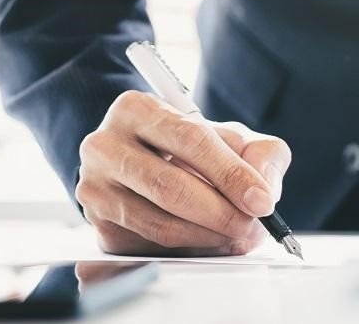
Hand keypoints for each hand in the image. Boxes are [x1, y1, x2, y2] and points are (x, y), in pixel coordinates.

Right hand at [76, 91, 290, 255]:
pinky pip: (151, 246)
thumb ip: (262, 153)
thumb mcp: (233, 138)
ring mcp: (94, 187)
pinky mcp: (98, 224)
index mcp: (137, 109)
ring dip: (209, 237)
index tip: (262, 201)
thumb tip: (264, 188)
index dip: (231, 175)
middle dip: (222, 213)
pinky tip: (212, 241)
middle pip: (170, 187)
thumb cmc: (192, 148)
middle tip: (252, 225)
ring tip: (239, 235)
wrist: (147, 164)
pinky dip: (191, 249)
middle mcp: (105, 146)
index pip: (190, 140)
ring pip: (159, 223)